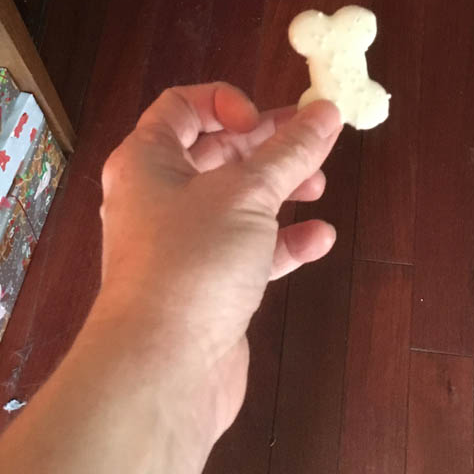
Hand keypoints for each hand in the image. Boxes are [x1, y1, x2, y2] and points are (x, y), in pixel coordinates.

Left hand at [92, 83, 342, 443]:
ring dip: (279, 191)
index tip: (265, 122)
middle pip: (214, 153)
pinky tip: (319, 240)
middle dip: (266, 147)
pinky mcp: (204, 289)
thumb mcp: (248, 194)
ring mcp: (179, 246)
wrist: (161, 370)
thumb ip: (290, 151)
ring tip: (320, 187)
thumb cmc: (193, 261)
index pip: (181, 107)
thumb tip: (326, 111)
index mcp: (147, 161)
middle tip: (313, 144)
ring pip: (234, 203)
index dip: (226, 102)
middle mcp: (155, 198)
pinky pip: (246, 251)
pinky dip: (281, 242)